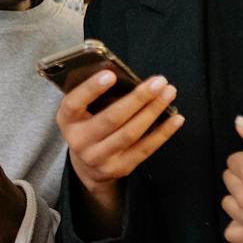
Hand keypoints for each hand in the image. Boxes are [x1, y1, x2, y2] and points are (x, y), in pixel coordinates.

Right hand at [56, 71, 183, 232]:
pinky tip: (176, 118)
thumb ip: (96, 96)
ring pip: (130, 133)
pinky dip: (163, 132)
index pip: (74, 104)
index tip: (111, 74)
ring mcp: (99, 158)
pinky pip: (145, 149)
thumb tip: (129, 79)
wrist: (86, 166)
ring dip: (153, 111)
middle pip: (111, 119)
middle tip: (158, 81)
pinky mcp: (119, 168)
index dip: (91, 89)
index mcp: (67, 121)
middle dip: (138, 98)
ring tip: (168, 93)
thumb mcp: (81, 111)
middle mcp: (79, 141)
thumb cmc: (87, 125)